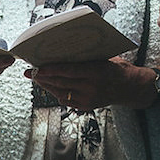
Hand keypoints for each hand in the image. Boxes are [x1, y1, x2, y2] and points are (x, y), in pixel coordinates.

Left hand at [25, 57, 152, 110]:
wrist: (130, 88)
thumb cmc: (117, 68)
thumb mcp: (104, 58)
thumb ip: (86, 58)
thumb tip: (64, 52)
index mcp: (96, 72)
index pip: (69, 71)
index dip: (51, 70)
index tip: (38, 67)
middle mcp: (91, 87)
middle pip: (61, 82)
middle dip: (43, 77)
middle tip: (30, 72)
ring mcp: (88, 99)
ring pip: (60, 92)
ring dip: (46, 85)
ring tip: (37, 78)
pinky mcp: (86, 106)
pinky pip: (66, 100)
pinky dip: (56, 92)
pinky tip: (50, 86)